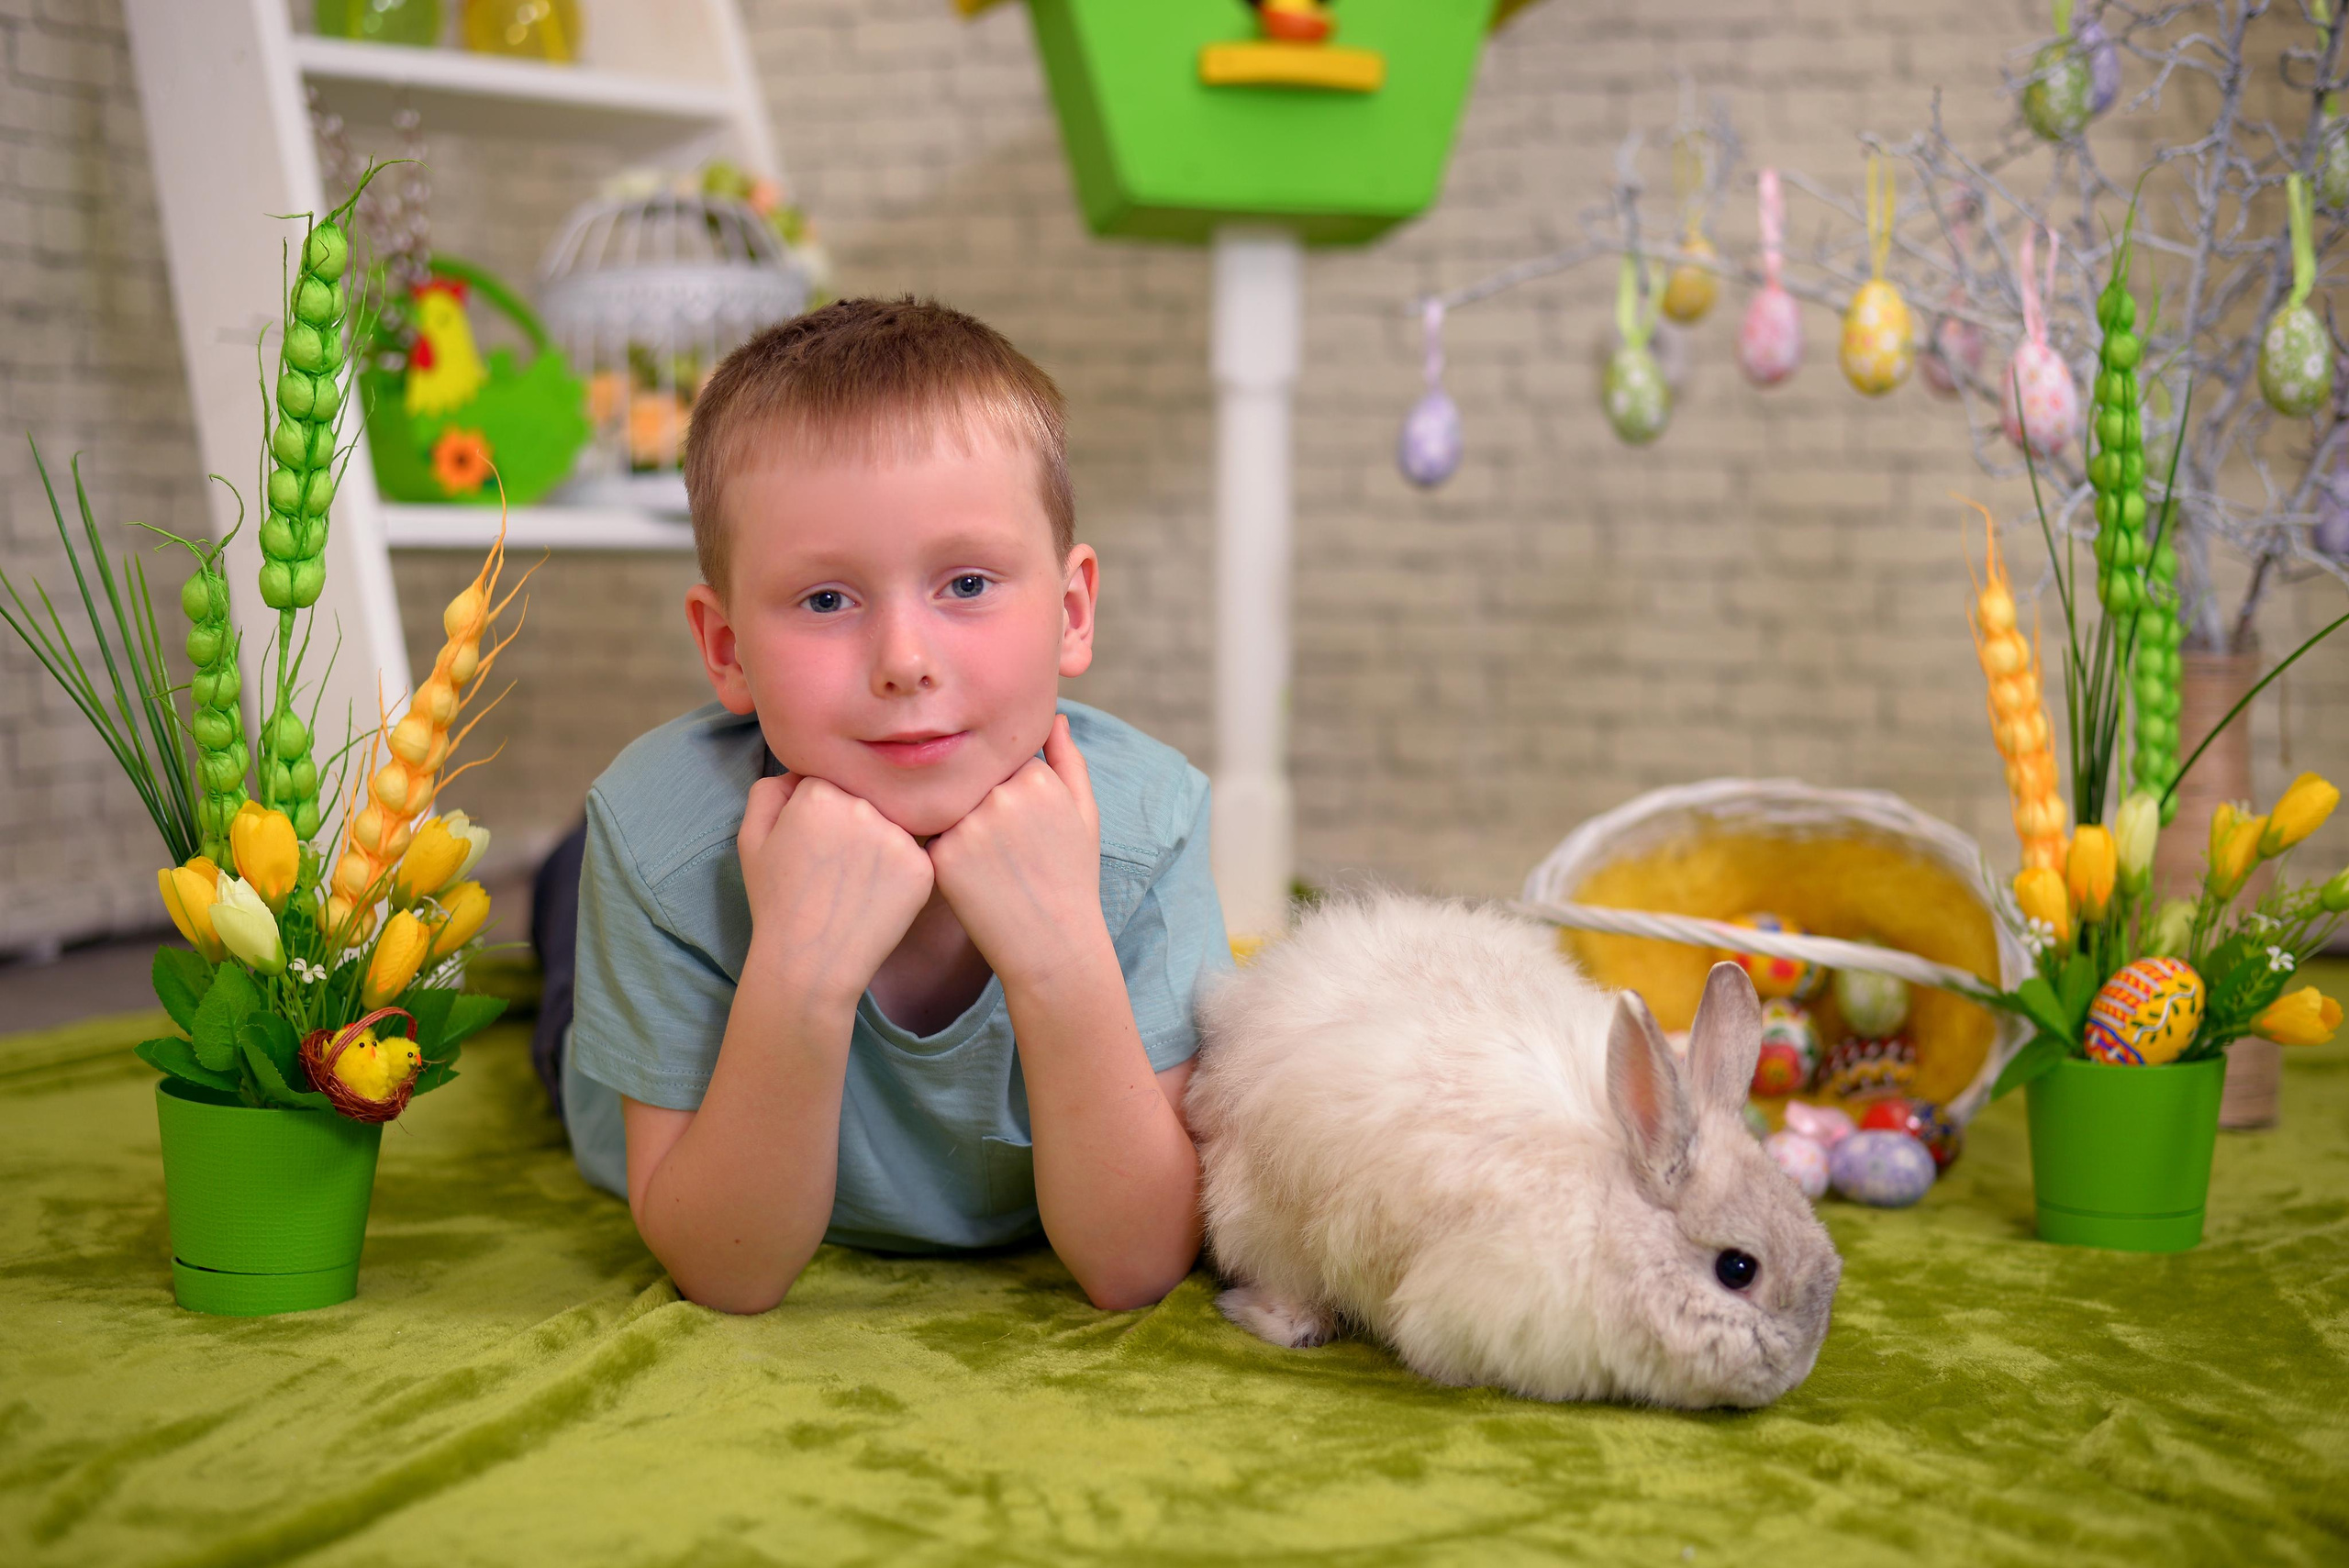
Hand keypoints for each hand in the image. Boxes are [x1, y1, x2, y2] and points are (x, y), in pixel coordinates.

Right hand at [738, 772, 934, 1005]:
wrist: (809, 962)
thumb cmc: (776, 901)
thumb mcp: (751, 839)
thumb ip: (770, 790)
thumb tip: (800, 770)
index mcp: (818, 792)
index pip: (828, 782)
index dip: (818, 815)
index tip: (812, 846)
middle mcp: (861, 806)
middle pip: (863, 800)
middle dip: (850, 826)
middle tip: (833, 869)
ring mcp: (896, 836)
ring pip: (890, 825)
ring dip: (876, 845)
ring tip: (853, 884)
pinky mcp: (922, 867)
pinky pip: (913, 855)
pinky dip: (898, 873)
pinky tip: (875, 897)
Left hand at [928, 714, 1105, 990]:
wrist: (1052, 944)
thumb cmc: (1073, 877)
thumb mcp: (1085, 814)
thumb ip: (1069, 759)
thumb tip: (1054, 715)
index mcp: (1037, 777)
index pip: (1002, 760)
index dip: (1009, 789)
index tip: (1022, 824)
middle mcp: (1001, 795)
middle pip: (973, 780)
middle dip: (981, 804)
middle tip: (1004, 848)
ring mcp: (968, 824)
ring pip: (949, 805)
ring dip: (960, 825)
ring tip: (989, 865)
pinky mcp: (941, 855)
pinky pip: (932, 837)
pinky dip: (945, 853)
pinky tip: (971, 880)